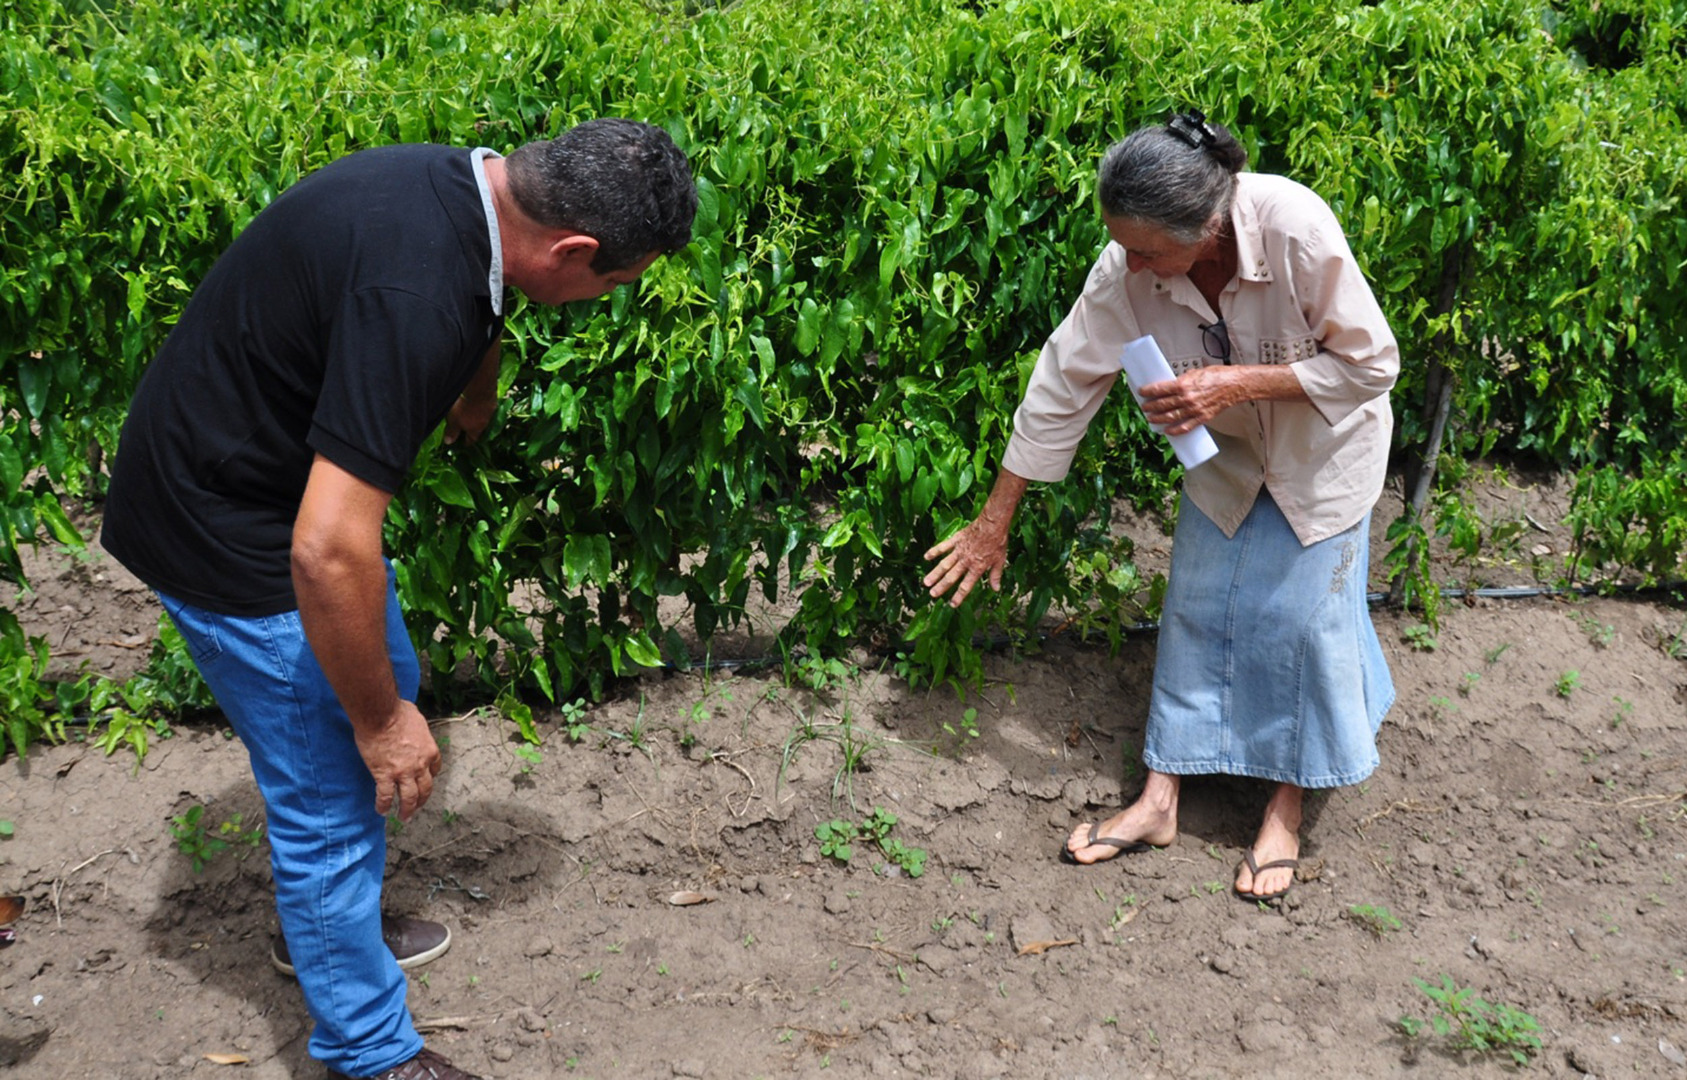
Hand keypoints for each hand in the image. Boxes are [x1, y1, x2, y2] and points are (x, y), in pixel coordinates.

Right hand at [353, 700, 441, 821]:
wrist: (380, 715)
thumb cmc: (397, 712)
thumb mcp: (417, 718)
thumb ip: (417, 728)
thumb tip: (412, 723)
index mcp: (430, 751)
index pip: (434, 770)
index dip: (429, 777)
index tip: (425, 781)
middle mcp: (420, 765)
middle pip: (425, 789)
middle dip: (422, 800)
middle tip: (417, 807)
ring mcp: (403, 772)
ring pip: (409, 798)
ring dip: (408, 810)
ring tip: (404, 817)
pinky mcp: (385, 775)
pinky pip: (385, 796)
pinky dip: (384, 806)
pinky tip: (381, 811)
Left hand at [443, 393, 495, 445]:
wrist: (479, 390)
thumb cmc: (464, 408)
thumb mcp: (453, 421)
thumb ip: (452, 432)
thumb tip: (448, 442)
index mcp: (475, 431)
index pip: (471, 440)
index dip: (466, 442)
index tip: (462, 442)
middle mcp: (485, 423)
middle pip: (478, 429)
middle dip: (472, 429)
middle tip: (466, 427)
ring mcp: (490, 412)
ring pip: (483, 417)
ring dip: (477, 417)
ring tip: (470, 413)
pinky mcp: (492, 400)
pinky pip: (486, 406)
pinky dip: (480, 406)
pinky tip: (476, 402)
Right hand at [922, 515, 1009, 607]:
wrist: (993, 524)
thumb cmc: (998, 542)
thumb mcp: (1000, 560)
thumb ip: (995, 575)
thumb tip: (996, 589)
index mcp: (977, 568)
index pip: (966, 586)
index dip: (959, 596)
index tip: (952, 604)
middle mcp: (966, 561)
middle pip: (951, 577)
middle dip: (941, 587)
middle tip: (932, 594)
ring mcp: (959, 551)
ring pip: (944, 564)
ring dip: (935, 574)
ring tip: (926, 582)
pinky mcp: (956, 540)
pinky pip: (943, 547)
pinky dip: (934, 551)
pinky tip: (926, 557)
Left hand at [1137, 366, 1240, 434]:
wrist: (1235, 385)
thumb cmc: (1218, 376)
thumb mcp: (1196, 373)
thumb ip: (1183, 380)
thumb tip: (1172, 385)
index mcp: (1184, 384)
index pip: (1159, 389)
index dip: (1147, 391)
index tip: (1142, 392)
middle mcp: (1187, 398)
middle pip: (1162, 405)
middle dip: (1150, 407)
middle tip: (1144, 407)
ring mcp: (1194, 409)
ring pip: (1170, 417)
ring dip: (1158, 419)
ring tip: (1151, 419)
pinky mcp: (1202, 417)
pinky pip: (1185, 427)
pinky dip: (1175, 430)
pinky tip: (1167, 431)